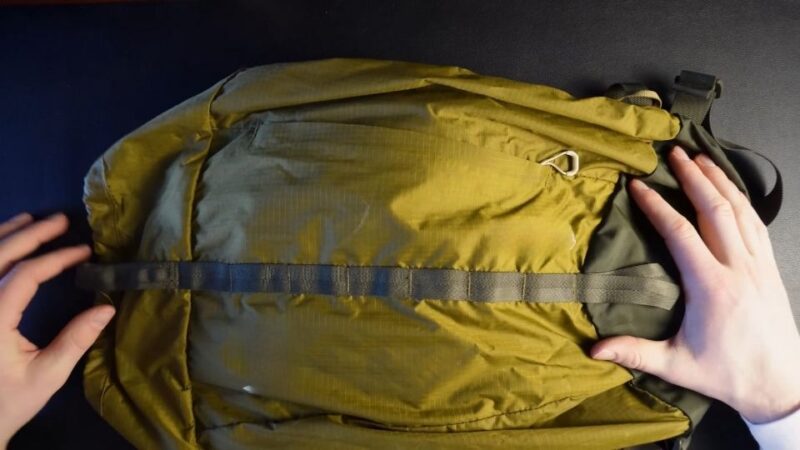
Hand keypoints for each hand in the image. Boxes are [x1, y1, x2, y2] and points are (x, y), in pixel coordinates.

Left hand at [0, 213, 114, 447]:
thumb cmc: (9, 401)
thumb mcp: (46, 376)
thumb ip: (75, 340)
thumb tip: (107, 308)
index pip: (25, 275)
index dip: (56, 258)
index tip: (84, 251)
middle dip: (30, 234)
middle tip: (61, 220)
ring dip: (5, 235)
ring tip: (32, 220)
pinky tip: (4, 242)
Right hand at [591, 146, 799, 423]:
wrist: (781, 386)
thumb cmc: (728, 375)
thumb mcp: (676, 365)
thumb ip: (634, 352)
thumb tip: (594, 349)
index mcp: (712, 286)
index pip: (680, 232)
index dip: (657, 205)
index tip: (638, 185)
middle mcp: (738, 268)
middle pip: (715, 209)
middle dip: (694, 177)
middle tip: (676, 153)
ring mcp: (759, 265)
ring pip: (740, 211)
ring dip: (720, 181)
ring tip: (702, 159)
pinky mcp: (770, 269)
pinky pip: (756, 224)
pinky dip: (742, 201)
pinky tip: (731, 191)